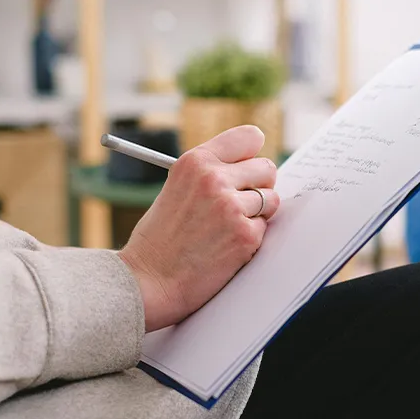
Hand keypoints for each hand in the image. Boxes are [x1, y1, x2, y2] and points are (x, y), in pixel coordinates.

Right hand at [119, 126, 280, 331]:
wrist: (148, 280)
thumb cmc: (160, 238)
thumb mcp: (177, 188)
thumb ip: (210, 175)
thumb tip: (250, 169)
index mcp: (195, 161)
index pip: (249, 138)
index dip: (252, 155)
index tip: (250, 166)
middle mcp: (214, 178)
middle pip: (267, 168)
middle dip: (259, 185)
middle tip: (241, 203)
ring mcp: (231, 206)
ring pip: (271, 199)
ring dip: (257, 214)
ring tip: (227, 228)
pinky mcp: (245, 234)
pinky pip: (265, 227)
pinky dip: (251, 238)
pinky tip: (226, 246)